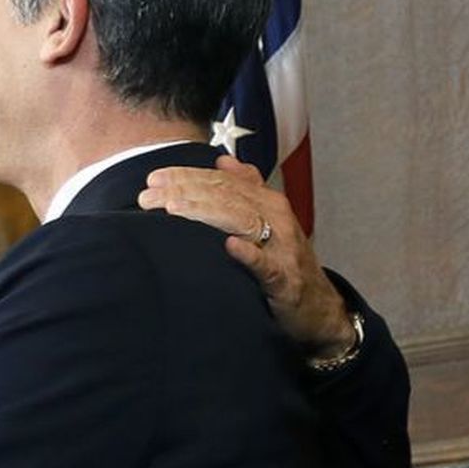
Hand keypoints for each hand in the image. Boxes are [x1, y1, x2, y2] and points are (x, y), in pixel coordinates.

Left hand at [138, 155, 355, 358]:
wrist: (319, 307)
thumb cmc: (285, 261)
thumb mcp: (268, 220)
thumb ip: (246, 188)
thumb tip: (224, 160)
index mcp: (266, 202)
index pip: (221, 181)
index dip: (187, 177)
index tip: (154, 179)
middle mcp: (276, 217)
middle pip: (225, 196)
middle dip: (184, 191)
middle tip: (149, 194)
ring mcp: (282, 248)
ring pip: (241, 221)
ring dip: (205, 213)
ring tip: (174, 209)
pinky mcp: (286, 279)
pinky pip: (266, 264)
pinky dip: (249, 254)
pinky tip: (229, 246)